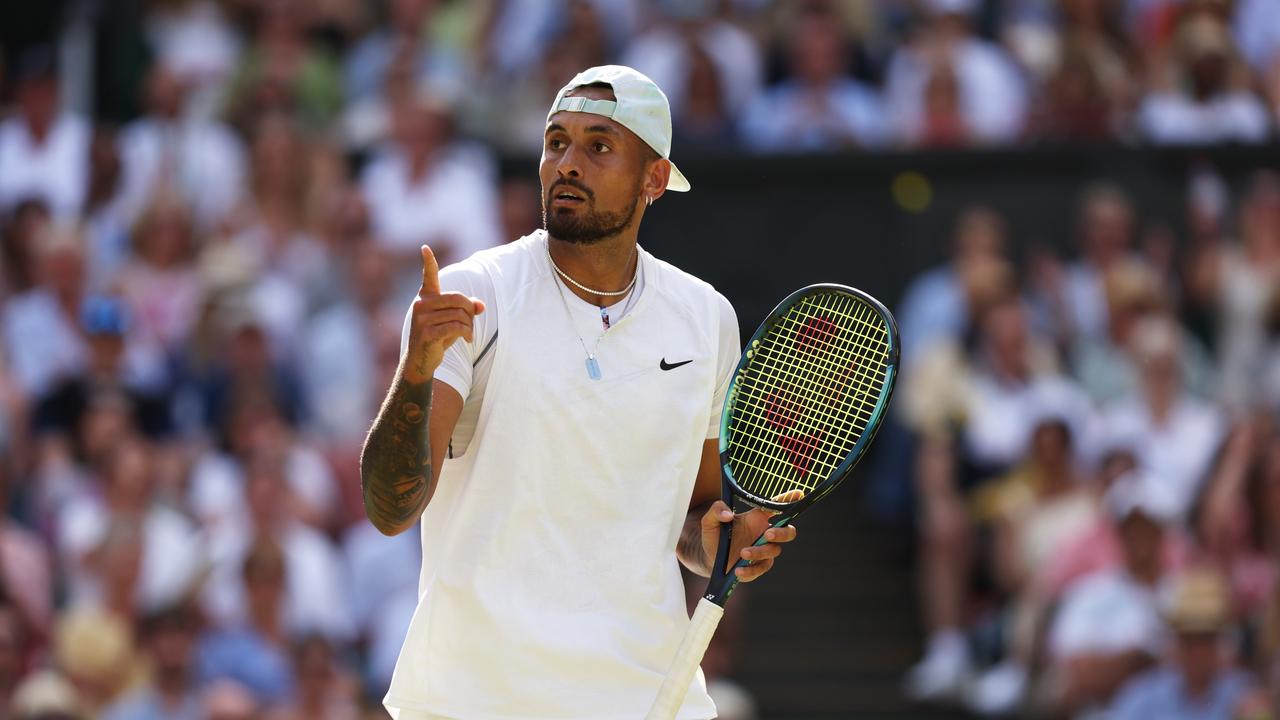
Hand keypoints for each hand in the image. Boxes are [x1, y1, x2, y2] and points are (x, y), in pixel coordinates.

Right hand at [403, 244, 484, 383]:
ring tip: (467, 334)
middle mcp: (421, 304)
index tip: (424, 248)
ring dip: (469, 326)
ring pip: (459, 314)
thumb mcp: (454, 320)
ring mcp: (422, 318)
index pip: (428, 276)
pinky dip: (467, 333)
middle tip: (470, 322)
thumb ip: (467, 310)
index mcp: (425, 297)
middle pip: (458, 298)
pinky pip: (456, 327)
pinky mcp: (426, 332)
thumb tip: (481, 306)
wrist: (421, 361)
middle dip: (469, 311)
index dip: (428, 262)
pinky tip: (467, 339)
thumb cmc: (438, 337)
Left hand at [699, 492, 799, 582]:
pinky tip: (739, 570)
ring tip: (743, 552)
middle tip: (767, 534)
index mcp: (757, 518)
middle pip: (787, 532)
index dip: (788, 500)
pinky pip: (760, 569)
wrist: (709, 558)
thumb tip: (727, 514)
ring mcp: (763, 551)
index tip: (798, 494)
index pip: (775, 508)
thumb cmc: (714, 535)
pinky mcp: (757, 566)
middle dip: (782, 533)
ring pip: (774, 551)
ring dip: (760, 551)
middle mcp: (764, 534)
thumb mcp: (710, 520)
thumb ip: (716, 510)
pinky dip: (751, 570)